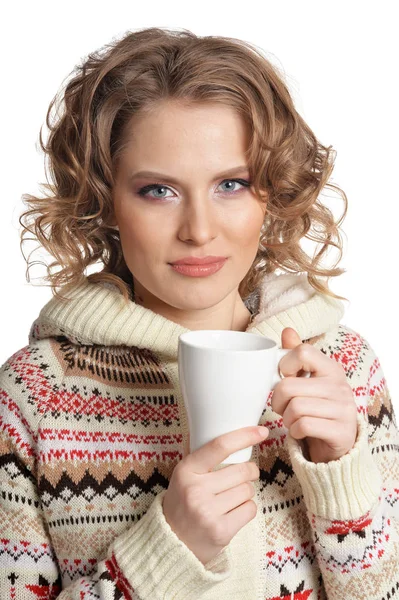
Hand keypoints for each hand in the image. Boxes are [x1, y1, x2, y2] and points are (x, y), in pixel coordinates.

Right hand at [162, 425, 268, 564]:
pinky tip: (233, 512)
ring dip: (246, 492)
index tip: (261, 431)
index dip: (244, 436)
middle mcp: (195, 490)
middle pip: (242, 470)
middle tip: (245, 475)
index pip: (219, 446)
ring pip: (248, 490)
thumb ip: (204, 458)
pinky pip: (250, 509)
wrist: (172, 542)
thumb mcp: (184, 475)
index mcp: (186, 470)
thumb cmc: (184, 502)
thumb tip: (233, 433)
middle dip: (250, 471)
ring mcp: (207, 512)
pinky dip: (247, 508)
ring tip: (232, 497)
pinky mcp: (221, 531)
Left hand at [272, 327, 357, 463]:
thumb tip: (287, 330)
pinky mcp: (341, 431)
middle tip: (283, 407)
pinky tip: (300, 431)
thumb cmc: (317, 408)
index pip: (302, 352)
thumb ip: (297, 356)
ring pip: (295, 408)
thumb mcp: (309, 380)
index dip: (285, 366)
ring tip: (293, 419)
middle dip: (277, 401)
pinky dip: (295, 431)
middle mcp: (340, 386)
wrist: (338, 445)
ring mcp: (343, 409)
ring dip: (287, 418)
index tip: (287, 378)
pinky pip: (303, 426)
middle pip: (288, 386)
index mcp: (331, 368)